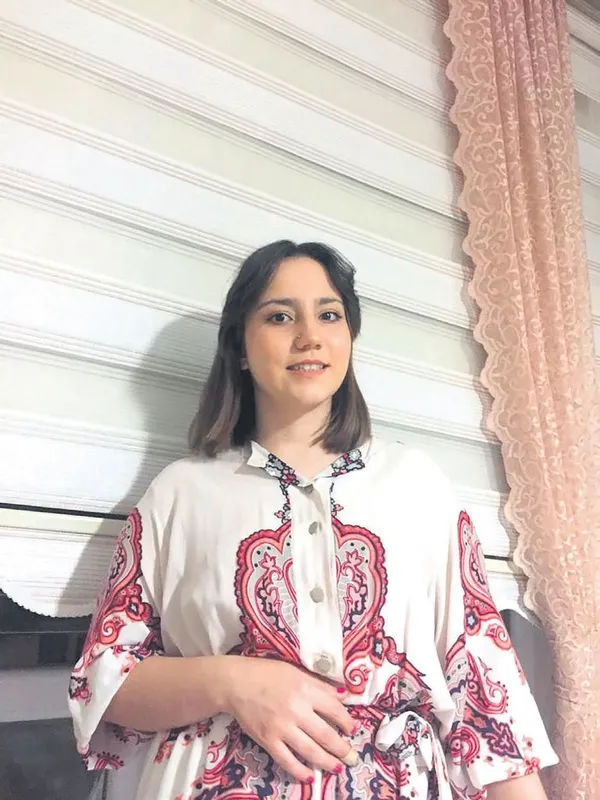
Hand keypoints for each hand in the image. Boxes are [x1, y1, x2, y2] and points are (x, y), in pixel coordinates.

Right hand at [220, 656, 355, 781]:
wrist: (237, 683)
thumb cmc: (268, 673)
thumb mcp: (296, 672)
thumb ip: (320, 685)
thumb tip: (343, 696)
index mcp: (305, 689)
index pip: (334, 709)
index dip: (346, 721)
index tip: (352, 729)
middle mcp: (296, 710)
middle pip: (326, 735)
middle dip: (342, 748)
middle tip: (351, 756)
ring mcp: (281, 728)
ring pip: (310, 751)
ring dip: (327, 762)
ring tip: (337, 767)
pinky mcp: (268, 740)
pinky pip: (287, 761)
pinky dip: (300, 771)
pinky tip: (309, 776)